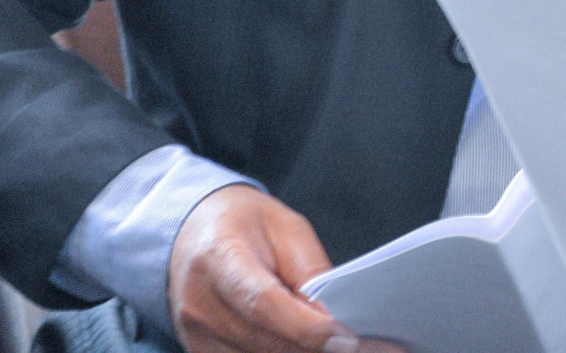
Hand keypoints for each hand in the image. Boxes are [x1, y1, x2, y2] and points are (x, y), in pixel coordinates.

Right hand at [168, 184, 398, 352]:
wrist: (191, 231)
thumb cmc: (245, 224)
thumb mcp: (287, 229)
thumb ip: (311, 273)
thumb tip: (338, 320)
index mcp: (219, 258)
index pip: (263, 304)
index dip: (306, 329)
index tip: (347, 341)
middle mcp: (199, 303)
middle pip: (264, 342)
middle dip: (319, 351)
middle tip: (374, 352)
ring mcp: (194, 334)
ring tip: (352, 350)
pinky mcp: (199, 352)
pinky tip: (315, 351)